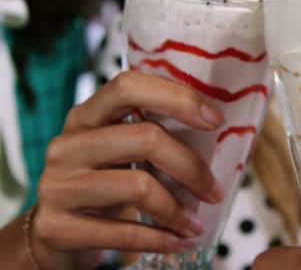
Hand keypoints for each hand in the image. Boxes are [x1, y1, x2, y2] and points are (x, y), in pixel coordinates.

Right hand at [31, 71, 223, 268]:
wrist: (56, 233)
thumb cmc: (102, 184)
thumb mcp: (119, 152)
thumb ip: (152, 134)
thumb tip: (217, 131)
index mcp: (87, 115)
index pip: (130, 86)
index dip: (178, 98)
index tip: (215, 120)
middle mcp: (68, 144)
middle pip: (146, 138)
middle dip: (191, 167)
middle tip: (214, 190)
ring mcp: (58, 185)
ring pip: (138, 186)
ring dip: (177, 211)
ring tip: (194, 223)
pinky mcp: (57, 227)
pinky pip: (124, 232)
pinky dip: (159, 239)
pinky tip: (177, 241)